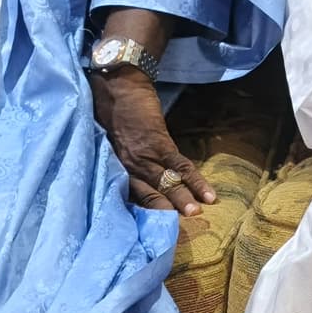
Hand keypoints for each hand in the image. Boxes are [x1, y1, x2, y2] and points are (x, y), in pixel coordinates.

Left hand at [91, 69, 213, 216]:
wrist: (117, 82)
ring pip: (165, 183)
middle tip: (176, 230)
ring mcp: (143, 155)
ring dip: (182, 200)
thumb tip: (126, 175)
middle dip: (162, 212)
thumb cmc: (106, 107)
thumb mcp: (103, 137)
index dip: (141, 212)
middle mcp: (125, 165)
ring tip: (195, 214)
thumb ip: (115, 157)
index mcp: (111, 165)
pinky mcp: (159, 142)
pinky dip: (195, 180)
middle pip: (147, 195)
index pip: (126, 196)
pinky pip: (180, 166)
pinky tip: (208, 194)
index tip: (153, 229)